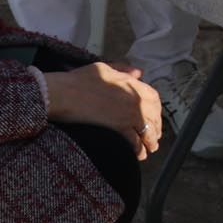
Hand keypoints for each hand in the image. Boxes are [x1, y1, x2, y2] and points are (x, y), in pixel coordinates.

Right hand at [43, 62, 162, 159]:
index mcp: (131, 84)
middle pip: (154, 116)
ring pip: (148, 131)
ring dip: (150, 142)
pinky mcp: (120, 129)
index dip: (157, 109)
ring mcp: (128, 115)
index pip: (154, 97)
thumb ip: (123, 69)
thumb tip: (139, 73)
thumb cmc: (79, 80)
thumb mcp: (104, 68)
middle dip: (156, 128)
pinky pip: (136, 143)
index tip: (155, 116)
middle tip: (154, 136)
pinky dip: (139, 150)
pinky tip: (139, 155)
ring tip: (150, 148)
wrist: (65, 94)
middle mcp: (134, 100)